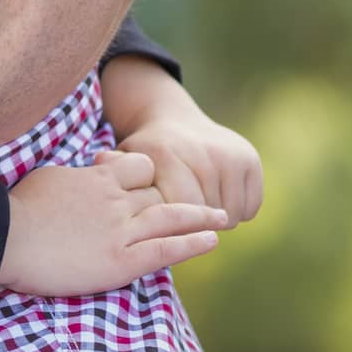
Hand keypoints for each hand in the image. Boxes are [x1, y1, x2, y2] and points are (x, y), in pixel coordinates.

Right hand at [0, 151, 229, 295]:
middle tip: (201, 204)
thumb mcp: (51, 177)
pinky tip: (211, 238)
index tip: (150, 184)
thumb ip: (78, 176)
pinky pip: (165, 249)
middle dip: (175, 197)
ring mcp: (120, 230)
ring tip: (222, 217)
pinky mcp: (120, 261)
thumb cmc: (19, 208)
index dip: (147, 174)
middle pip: (157, 192)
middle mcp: (116, 200)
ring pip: (170, 216)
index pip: (139, 167)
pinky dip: (192, 243)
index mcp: (98, 177)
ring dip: (201, 216)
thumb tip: (88, 174)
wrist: (6, 238)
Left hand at [99, 54, 263, 224]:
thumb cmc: (143, 155)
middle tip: (182, 220)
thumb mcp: (123, 162)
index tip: (167, 230)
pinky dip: (238, 210)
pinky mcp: (250, 158)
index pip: (181, 213)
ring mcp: (230, 154)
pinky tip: (217, 197)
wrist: (171, 121)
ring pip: (232, 216)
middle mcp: (202, 152)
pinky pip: (251, 208)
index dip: (174, 228)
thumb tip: (100, 161)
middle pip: (208, 217)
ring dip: (216, 221)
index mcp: (166, 155)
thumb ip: (112, 172)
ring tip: (197, 206)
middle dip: (195, 226)